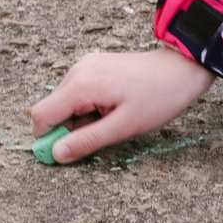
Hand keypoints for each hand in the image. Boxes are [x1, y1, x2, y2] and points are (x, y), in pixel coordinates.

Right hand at [28, 46, 214, 163]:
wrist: (180, 69)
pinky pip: (77, 94)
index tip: (67, 154)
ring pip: (65, 104)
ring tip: (112, 119)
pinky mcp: (92, 67)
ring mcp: (84, 66)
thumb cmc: (157, 97)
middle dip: (69, 130)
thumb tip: (57, 155)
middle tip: (102, 134)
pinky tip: (112, 108)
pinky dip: (88, 108)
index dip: (48, 139)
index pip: (41, 116)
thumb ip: (87, 141)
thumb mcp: (124, 127)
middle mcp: (76, 71)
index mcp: (81, 85)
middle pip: (52, 110)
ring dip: (81, 120)